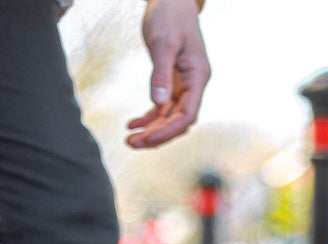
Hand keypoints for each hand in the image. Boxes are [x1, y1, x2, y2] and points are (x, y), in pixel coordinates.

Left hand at [126, 0, 209, 148]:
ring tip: (129, 139)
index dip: (167, 131)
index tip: (146, 138)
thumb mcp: (163, 44)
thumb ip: (161, 74)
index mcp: (198, 77)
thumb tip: (158, 103)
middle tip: (130, 143)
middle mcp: (194, 84)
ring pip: (168, 118)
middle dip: (156, 135)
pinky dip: (148, 118)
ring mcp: (184, 84)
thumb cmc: (170, 16)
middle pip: (177, 122)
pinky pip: (162, 108)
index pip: (186, 116)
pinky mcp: (172, 82)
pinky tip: (132, 124)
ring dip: (150, 130)